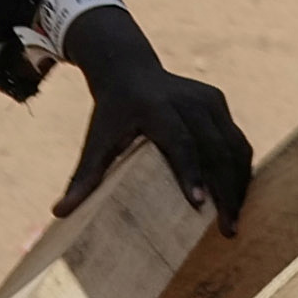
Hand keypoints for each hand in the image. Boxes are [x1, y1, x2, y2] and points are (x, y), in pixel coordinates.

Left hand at [62, 8, 253, 236]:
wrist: (128, 70)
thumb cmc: (111, 113)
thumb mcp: (96, 140)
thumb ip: (83, 176)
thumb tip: (58, 213)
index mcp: (155, 107)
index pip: (179, 142)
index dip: (190, 172)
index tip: (200, 204)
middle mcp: (186, 100)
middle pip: (214, 148)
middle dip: (224, 190)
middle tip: (227, 228)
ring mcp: (207, 99)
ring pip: (233, 145)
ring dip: (238, 184)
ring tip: (234, 219)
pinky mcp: (218, 102)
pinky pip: (236, 139)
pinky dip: (240, 169)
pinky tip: (238, 197)